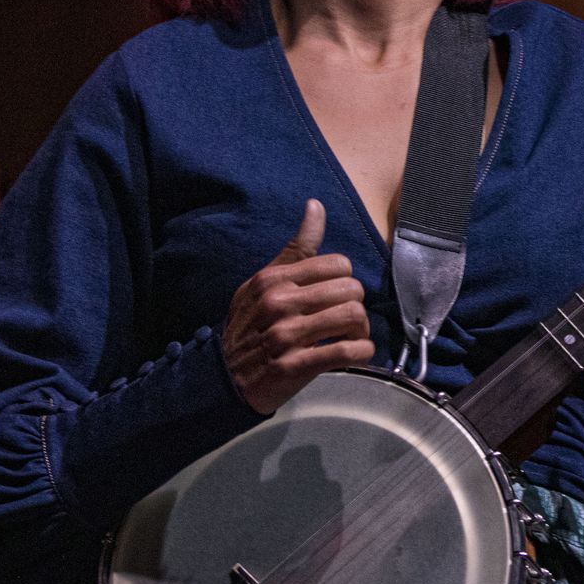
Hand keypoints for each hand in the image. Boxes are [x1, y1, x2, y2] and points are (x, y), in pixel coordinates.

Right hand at [222, 199, 374, 412]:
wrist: (222, 378)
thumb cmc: (250, 326)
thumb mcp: (263, 283)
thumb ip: (295, 249)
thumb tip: (316, 205)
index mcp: (273, 279)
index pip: (337, 264)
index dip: (345, 280)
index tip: (336, 295)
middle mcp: (279, 303)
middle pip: (350, 289)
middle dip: (356, 305)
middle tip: (346, 320)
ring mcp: (285, 335)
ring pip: (353, 316)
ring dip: (360, 330)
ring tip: (350, 337)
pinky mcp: (294, 366)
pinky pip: (346, 351)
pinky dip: (361, 352)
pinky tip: (355, 354)